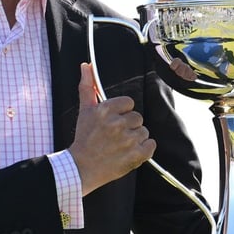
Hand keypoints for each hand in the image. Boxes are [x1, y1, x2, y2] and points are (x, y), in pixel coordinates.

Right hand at [68, 63, 155, 192]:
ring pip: (144, 132)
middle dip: (129, 126)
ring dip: (135, 139)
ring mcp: (127, 140)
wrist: (81, 168)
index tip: (113, 122)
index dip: (122, 113)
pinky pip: (151, 145)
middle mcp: (117, 124)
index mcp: (105, 110)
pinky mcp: (135, 155)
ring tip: (121, 146)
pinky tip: (131, 152)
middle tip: (115, 136)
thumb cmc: (84, 138)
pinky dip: (144, 150)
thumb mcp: (84, 111)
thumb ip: (87, 87)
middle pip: (138, 118)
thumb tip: (86, 65)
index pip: (129, 103)